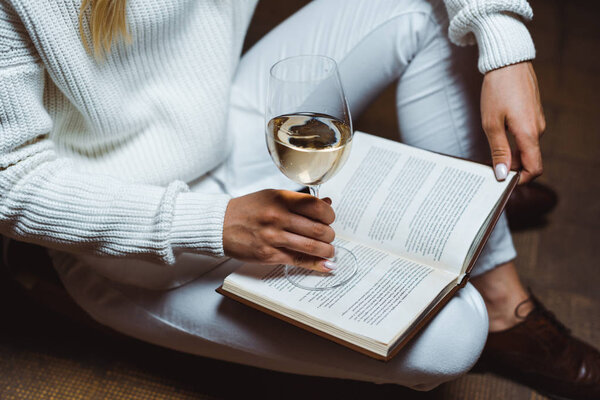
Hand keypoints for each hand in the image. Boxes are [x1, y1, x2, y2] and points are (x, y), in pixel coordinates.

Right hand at [223, 189, 335, 271]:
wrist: (220, 224)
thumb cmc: (248, 209)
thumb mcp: (273, 196)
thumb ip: (299, 201)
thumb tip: (327, 203)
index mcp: (281, 198)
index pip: (317, 206)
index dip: (329, 215)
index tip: (329, 219)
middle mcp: (277, 217)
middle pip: (318, 229)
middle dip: (329, 235)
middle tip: (329, 237)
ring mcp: (272, 237)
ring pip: (312, 247)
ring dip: (326, 251)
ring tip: (328, 251)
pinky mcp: (268, 255)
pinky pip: (298, 261)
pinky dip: (316, 265)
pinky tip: (325, 266)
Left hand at [481, 61, 545, 183]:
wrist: (508, 61)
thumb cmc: (497, 89)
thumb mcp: (491, 123)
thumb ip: (498, 150)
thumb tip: (503, 173)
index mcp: (529, 134)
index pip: (535, 168)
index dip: (522, 180)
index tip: (504, 183)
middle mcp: (537, 129)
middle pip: (529, 159)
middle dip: (512, 168)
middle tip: (490, 171)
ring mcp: (537, 120)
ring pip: (526, 147)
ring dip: (511, 154)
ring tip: (491, 154)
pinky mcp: (532, 113)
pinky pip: (525, 135)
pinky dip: (513, 142)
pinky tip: (497, 137)